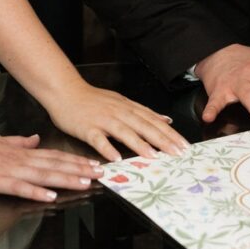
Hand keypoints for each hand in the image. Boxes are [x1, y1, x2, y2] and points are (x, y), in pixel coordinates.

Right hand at [0, 124, 104, 201]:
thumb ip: (17, 142)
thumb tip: (34, 140)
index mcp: (19, 151)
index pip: (52, 155)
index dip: (73, 159)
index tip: (91, 163)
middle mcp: (18, 159)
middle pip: (54, 163)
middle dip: (79, 168)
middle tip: (100, 173)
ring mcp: (8, 169)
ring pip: (43, 174)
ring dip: (66, 178)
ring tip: (85, 182)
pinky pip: (20, 187)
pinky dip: (37, 190)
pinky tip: (51, 195)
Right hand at [48, 83, 188, 161]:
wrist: (65, 90)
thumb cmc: (91, 100)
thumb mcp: (121, 102)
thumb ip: (143, 112)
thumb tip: (166, 120)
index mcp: (127, 107)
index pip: (153, 120)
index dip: (169, 133)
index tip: (184, 145)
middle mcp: (118, 112)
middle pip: (143, 125)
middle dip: (162, 139)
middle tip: (177, 153)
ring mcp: (103, 120)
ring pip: (124, 131)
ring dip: (139, 144)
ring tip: (153, 156)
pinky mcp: (87, 128)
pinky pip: (98, 139)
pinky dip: (107, 148)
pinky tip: (116, 158)